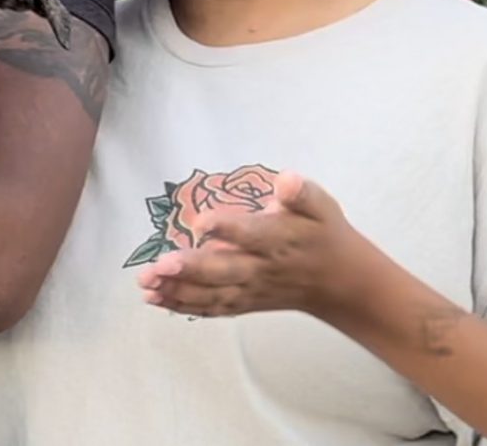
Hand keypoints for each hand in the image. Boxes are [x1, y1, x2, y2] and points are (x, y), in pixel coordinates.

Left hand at [134, 171, 371, 319]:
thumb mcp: (322, 206)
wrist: (340, 284)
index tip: (202, 221)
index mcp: (280, 239)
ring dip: (178, 291)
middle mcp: (262, 268)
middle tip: (159, 266)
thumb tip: (287, 179)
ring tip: (147, 284)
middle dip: (191, 270)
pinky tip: (156, 299)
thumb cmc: (324, 234)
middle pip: (225, 271)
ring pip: (214, 294)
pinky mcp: (244, 303)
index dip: (227, 228)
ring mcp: (251, 289)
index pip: (252, 234)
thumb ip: (302, 193)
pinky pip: (213, 308)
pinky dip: (184, 306)